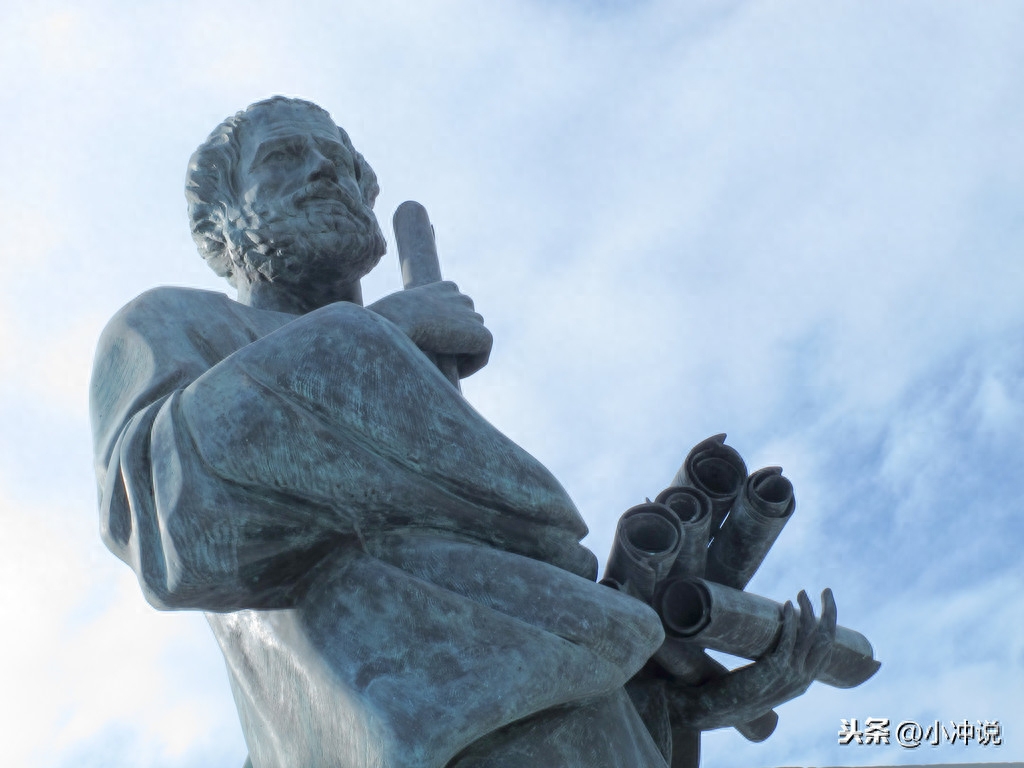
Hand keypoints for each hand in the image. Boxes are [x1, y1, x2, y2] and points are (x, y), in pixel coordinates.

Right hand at [367, 281, 492, 376]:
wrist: (396, 322)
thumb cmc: (387, 320)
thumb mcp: (397, 314)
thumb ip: (412, 320)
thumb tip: (407, 339)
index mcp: (445, 288)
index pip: (455, 311)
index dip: (447, 332)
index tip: (432, 349)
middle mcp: (462, 298)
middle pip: (468, 325)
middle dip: (456, 343)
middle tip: (438, 362)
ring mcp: (473, 315)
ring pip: (474, 341)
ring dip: (461, 355)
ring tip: (442, 367)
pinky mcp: (481, 335)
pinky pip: (482, 356)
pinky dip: (470, 368)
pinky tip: (450, 373)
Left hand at [666, 588, 836, 729]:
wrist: (717, 709)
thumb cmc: (737, 692)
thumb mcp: (765, 679)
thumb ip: (775, 666)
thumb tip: (773, 640)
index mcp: (802, 682)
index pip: (827, 651)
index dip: (830, 626)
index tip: (827, 605)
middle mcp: (801, 680)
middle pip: (825, 641)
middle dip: (829, 613)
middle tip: (826, 591)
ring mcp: (789, 675)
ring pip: (809, 637)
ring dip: (807, 611)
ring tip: (801, 593)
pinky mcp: (774, 668)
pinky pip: (788, 640)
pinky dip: (790, 621)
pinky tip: (786, 605)